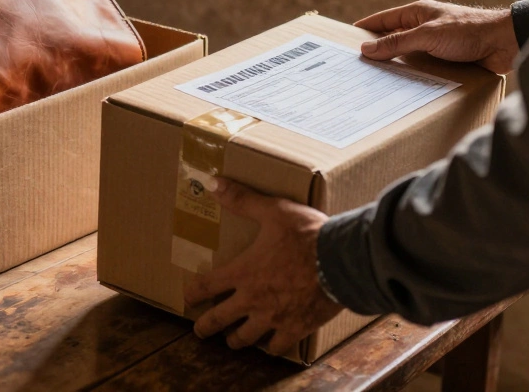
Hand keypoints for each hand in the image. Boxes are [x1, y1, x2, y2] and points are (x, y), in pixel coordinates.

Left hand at [183, 179, 342, 354]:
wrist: (342, 261)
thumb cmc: (307, 235)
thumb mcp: (274, 210)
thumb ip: (243, 200)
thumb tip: (213, 182)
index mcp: (243, 272)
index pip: (206, 287)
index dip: (192, 294)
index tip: (186, 298)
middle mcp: (253, 300)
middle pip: (219, 320)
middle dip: (206, 327)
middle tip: (200, 331)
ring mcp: (273, 318)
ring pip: (245, 338)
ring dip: (236, 339)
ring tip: (233, 340)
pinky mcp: (296, 328)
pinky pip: (277, 346)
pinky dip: (272, 347)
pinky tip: (271, 344)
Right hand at [355, 0, 517, 73]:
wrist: (505, 43)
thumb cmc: (469, 30)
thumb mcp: (427, 35)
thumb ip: (397, 42)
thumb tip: (366, 49)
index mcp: (418, 13)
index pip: (383, 20)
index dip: (364, 30)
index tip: (345, 40)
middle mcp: (425, 27)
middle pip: (393, 40)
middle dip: (377, 52)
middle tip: (356, 68)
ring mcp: (436, 45)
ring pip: (408, 57)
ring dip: (396, 68)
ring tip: (376, 83)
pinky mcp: (447, 61)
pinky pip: (424, 70)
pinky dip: (414, 78)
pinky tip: (403, 90)